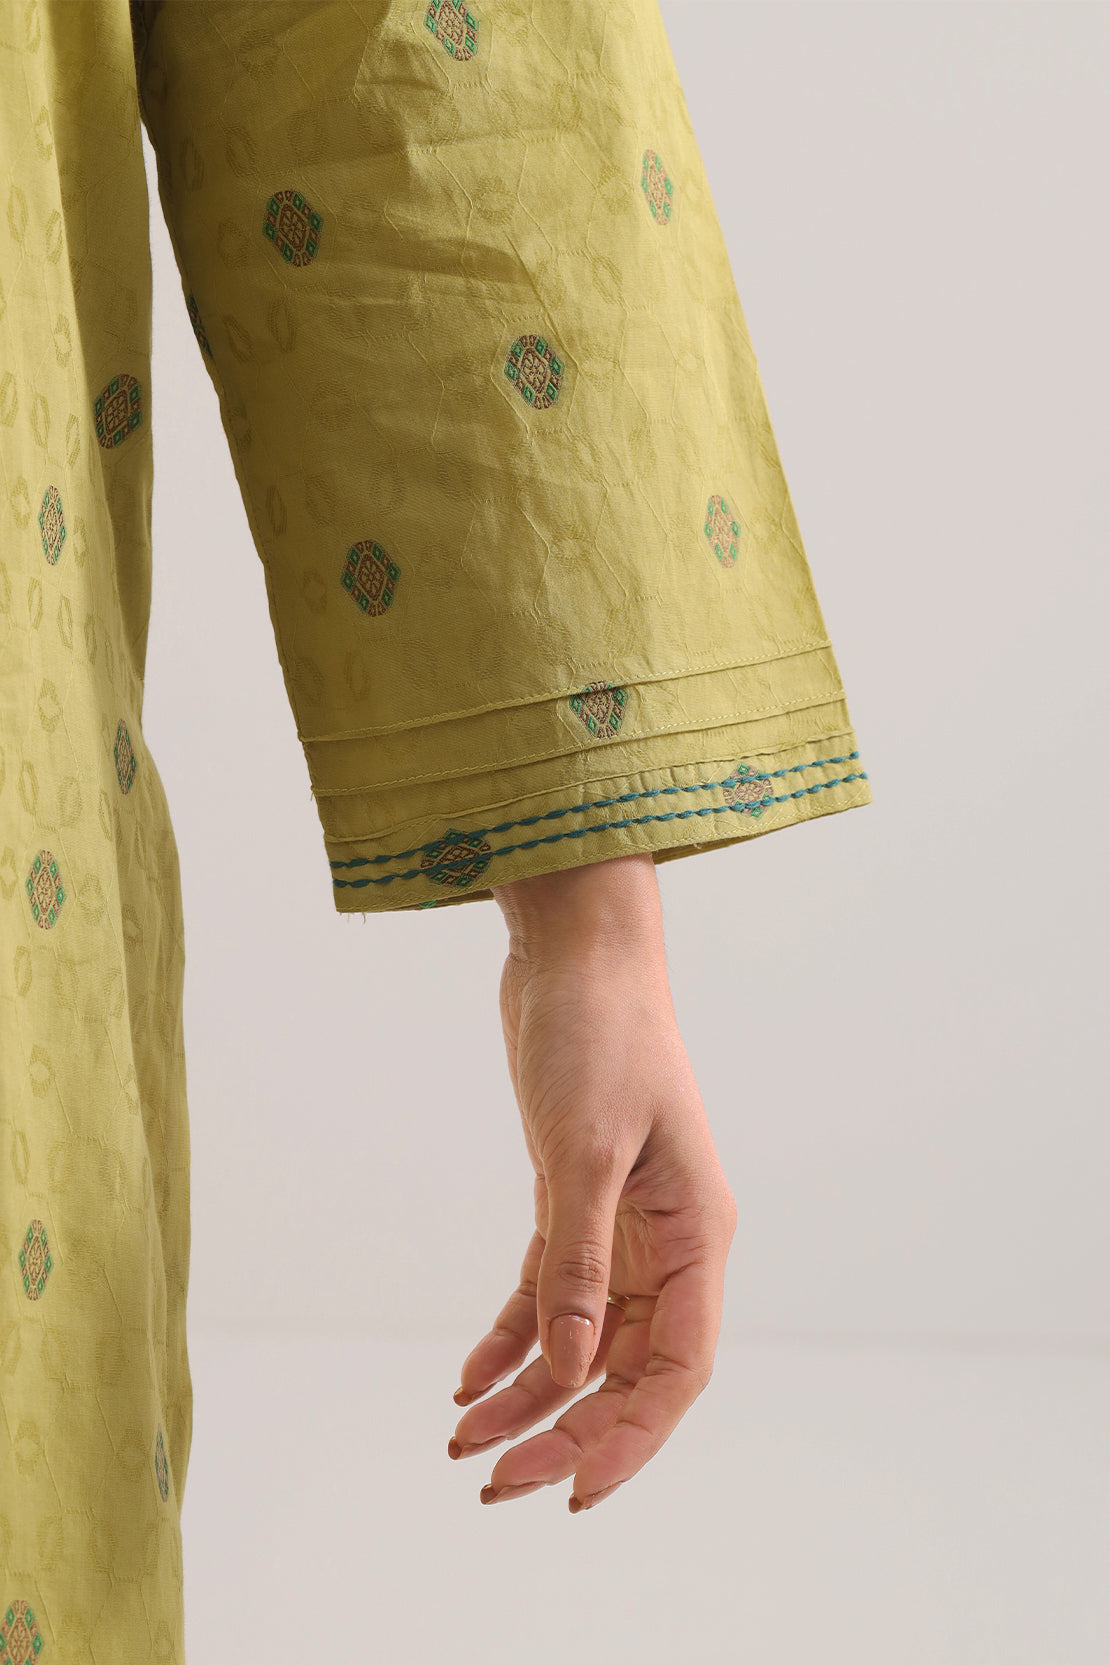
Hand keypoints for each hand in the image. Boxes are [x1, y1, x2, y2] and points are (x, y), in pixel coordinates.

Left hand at [449, 854, 736, 1510]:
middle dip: (563, 1428)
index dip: (630, 1439)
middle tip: (492, 1480)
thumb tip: (565, 1374)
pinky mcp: (574, 1200)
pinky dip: (510, 1337)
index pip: (676, 1367)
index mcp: (697, 1234)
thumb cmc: (601, 1035)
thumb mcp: (586, 1151)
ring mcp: (621, 1224)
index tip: (569, 1488)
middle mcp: (667, 1241)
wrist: (576, 953)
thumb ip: (577, 1264)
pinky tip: (467, 1378)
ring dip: (527, 1393)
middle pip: (623, 1366)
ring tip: (463, 1441)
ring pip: (579, 1338)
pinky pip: (548, 1292)